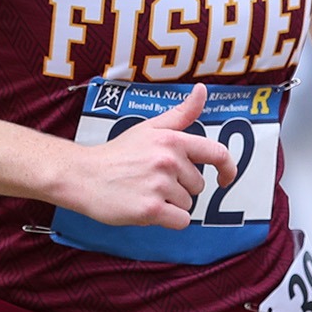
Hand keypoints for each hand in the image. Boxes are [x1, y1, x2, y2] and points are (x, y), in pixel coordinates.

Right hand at [61, 83, 235, 228]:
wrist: (83, 175)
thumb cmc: (118, 153)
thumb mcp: (150, 128)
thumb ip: (181, 113)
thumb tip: (203, 90)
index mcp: (172, 139)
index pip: (217, 153)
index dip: (228, 169)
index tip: (225, 179)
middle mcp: (169, 160)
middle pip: (198, 185)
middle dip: (181, 188)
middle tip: (152, 181)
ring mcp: (159, 185)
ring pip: (188, 204)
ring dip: (171, 204)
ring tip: (145, 192)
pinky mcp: (150, 209)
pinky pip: (180, 221)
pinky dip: (168, 220)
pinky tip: (148, 210)